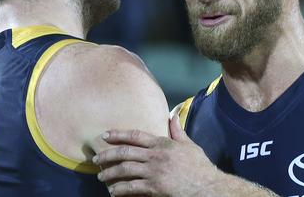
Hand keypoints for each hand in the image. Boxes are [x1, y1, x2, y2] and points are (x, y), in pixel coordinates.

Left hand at [93, 115, 220, 195]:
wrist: (207, 185)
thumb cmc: (199, 166)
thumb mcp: (189, 144)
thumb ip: (177, 130)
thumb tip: (173, 114)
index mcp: (162, 143)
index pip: (135, 135)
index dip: (118, 134)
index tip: (105, 135)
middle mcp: (155, 156)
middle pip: (125, 152)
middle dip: (108, 155)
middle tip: (96, 159)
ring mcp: (154, 171)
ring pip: (125, 170)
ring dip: (110, 173)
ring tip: (101, 177)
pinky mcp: (154, 187)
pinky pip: (132, 188)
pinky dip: (120, 189)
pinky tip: (114, 191)